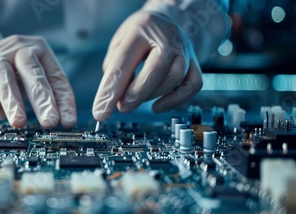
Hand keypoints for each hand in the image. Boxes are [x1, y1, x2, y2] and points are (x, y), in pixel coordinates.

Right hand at [0, 35, 76, 128]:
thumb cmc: (14, 72)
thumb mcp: (33, 79)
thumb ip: (47, 96)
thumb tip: (63, 123)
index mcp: (40, 50)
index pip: (56, 78)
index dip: (63, 101)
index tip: (68, 123)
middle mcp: (19, 47)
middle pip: (32, 71)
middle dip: (42, 99)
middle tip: (49, 122)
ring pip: (4, 75)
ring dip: (12, 100)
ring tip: (19, 122)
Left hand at [93, 0, 228, 120]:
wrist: (166, 19)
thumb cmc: (139, 34)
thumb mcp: (120, 41)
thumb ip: (114, 66)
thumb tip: (112, 96)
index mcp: (141, 28)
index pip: (123, 62)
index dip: (111, 90)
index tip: (101, 112)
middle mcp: (167, 37)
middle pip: (155, 70)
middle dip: (135, 94)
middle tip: (122, 107)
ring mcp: (184, 49)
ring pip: (175, 77)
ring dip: (152, 95)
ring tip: (135, 100)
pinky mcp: (194, 61)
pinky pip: (192, 85)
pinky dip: (175, 100)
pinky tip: (157, 106)